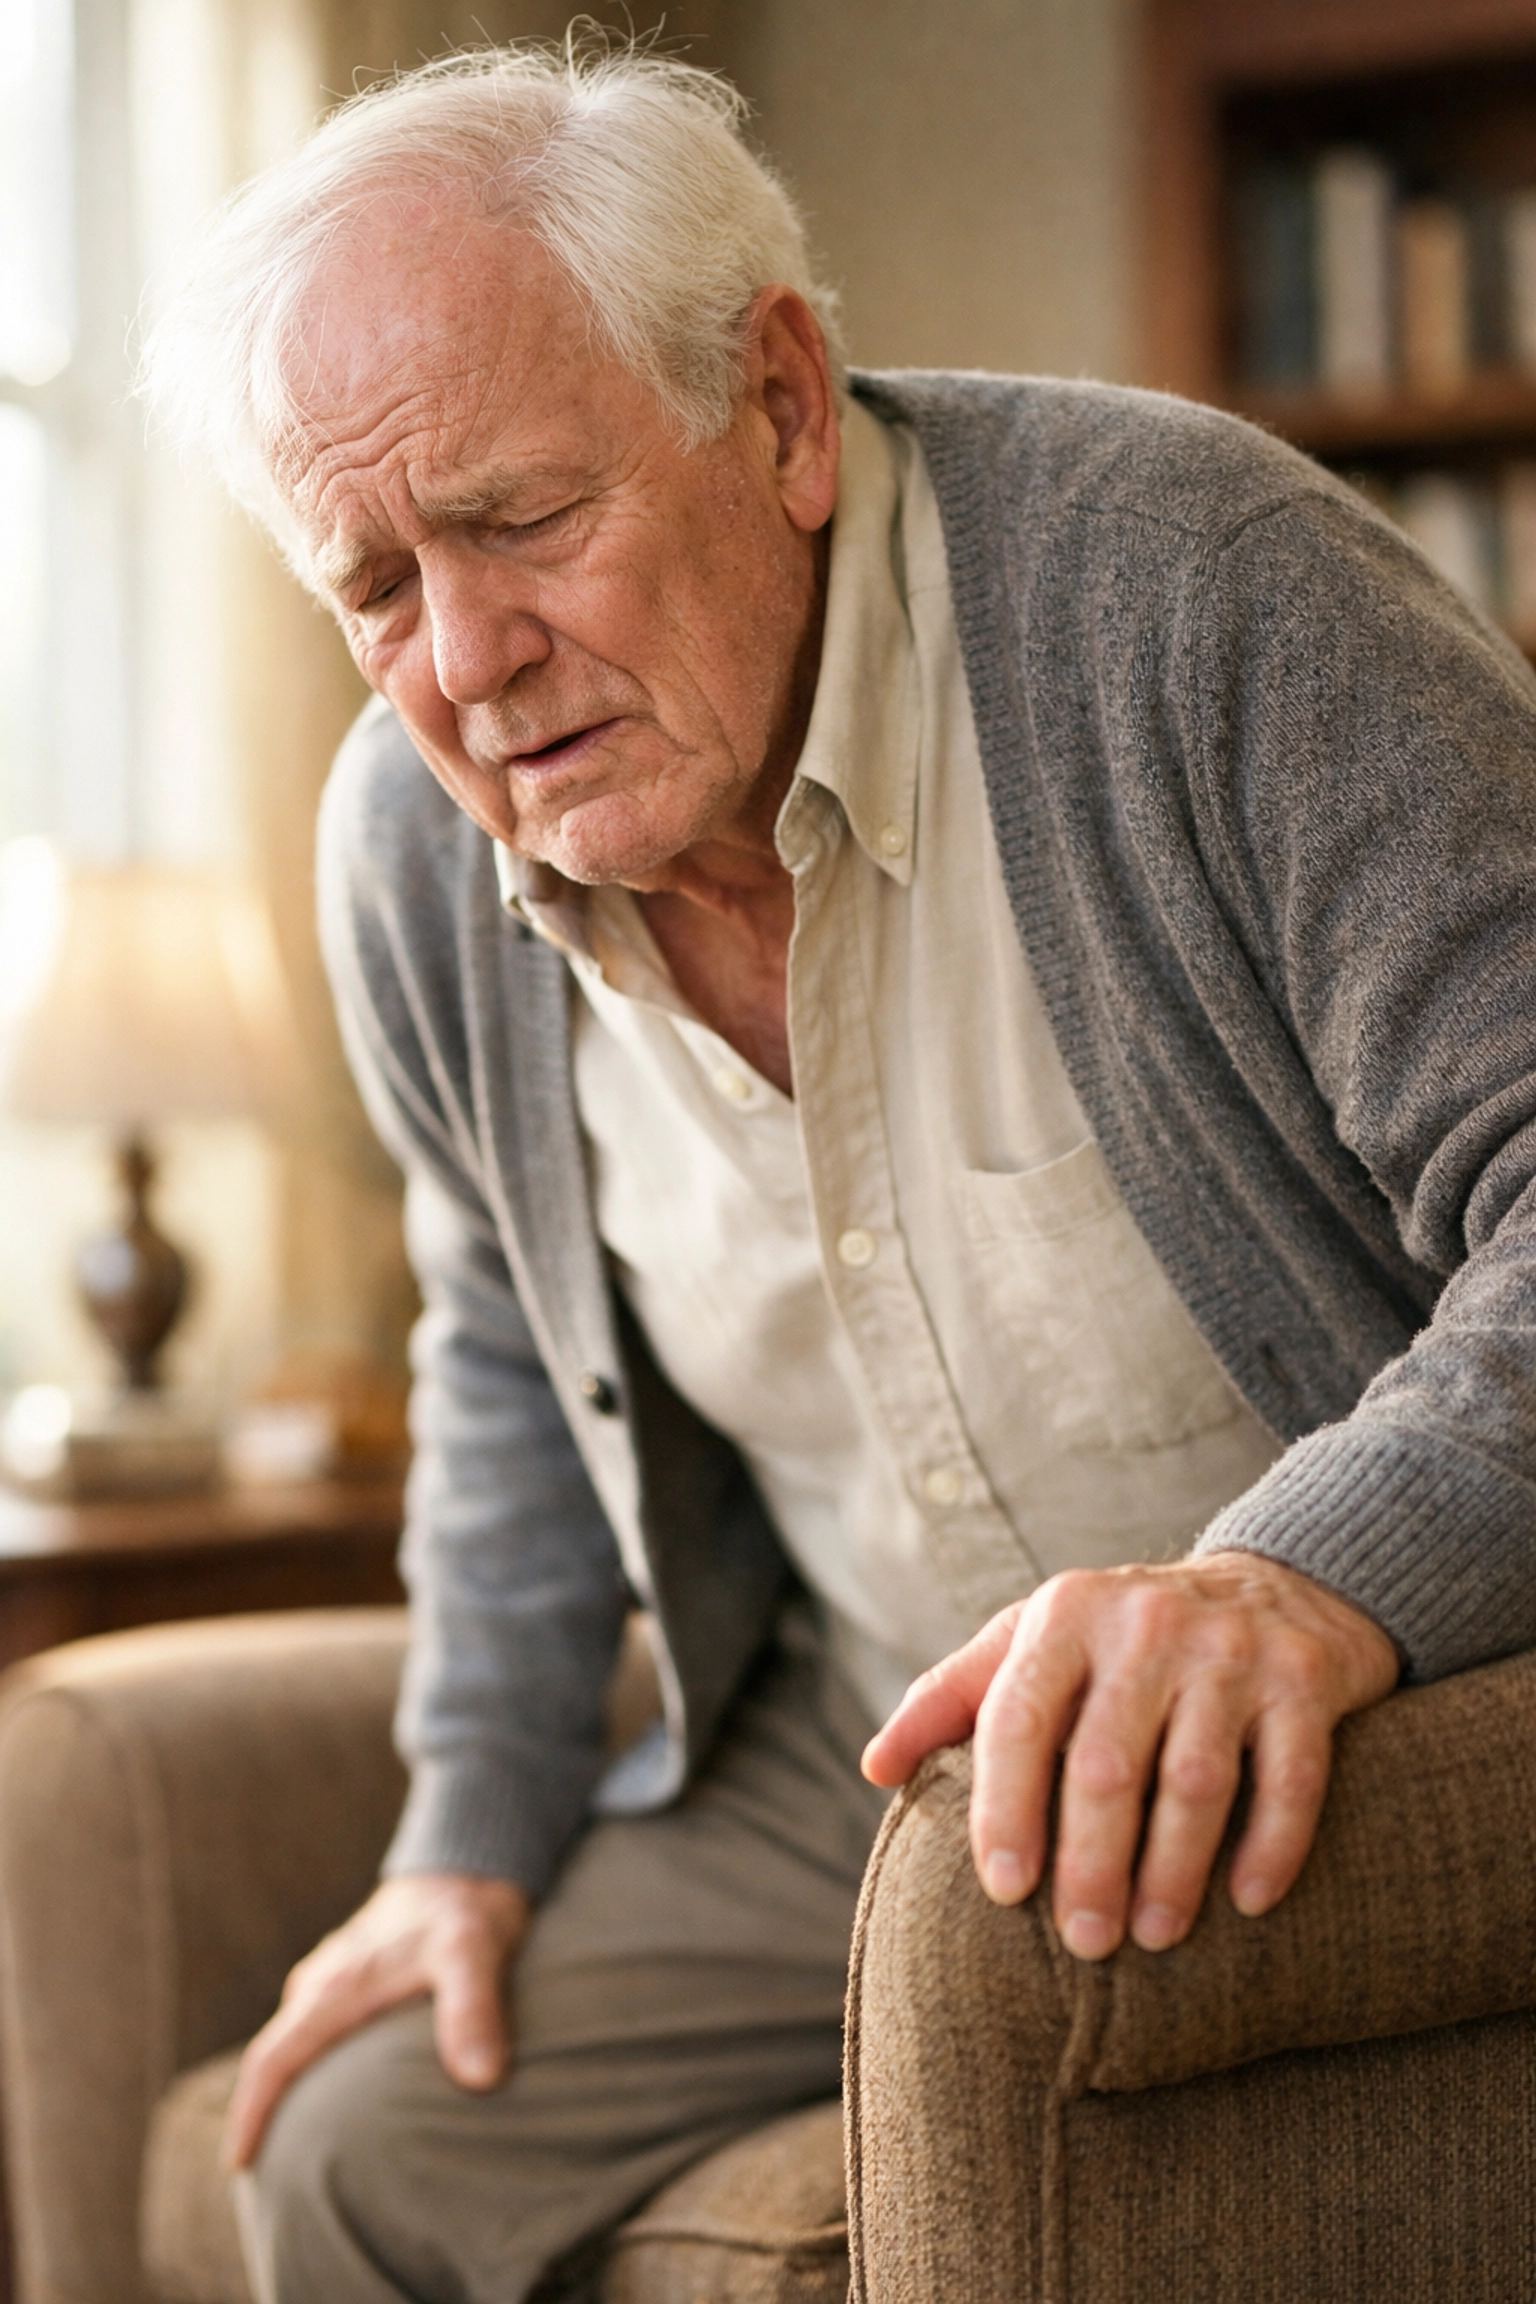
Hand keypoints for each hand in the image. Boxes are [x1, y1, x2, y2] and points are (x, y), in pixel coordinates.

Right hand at [225, 1872, 530, 2168]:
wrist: (471, 1855)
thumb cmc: (468, 1906)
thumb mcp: (474, 1953)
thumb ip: (473, 2011)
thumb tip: (481, 2081)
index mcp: (337, 1985)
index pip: (274, 2057)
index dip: (252, 2112)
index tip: (237, 2163)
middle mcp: (324, 1981)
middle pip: (273, 2057)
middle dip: (259, 2113)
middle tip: (259, 2177)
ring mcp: (336, 1976)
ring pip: (294, 2041)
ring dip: (284, 2089)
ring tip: (288, 2148)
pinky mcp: (356, 1976)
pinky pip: (317, 2030)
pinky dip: (311, 2066)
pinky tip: (332, 2094)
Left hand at [862, 1552, 1397, 1960]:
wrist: (1268, 1585)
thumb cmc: (1120, 1642)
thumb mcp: (1029, 1643)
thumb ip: (950, 1700)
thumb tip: (874, 1769)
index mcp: (1063, 1615)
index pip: (1018, 1718)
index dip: (1006, 1808)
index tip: (1006, 1891)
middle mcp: (1145, 1623)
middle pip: (1105, 1762)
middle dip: (1090, 1863)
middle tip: (1086, 1943)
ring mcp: (1229, 1649)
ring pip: (1195, 1778)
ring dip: (1173, 1870)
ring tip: (1154, 1937)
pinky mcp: (1302, 1678)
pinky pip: (1289, 1776)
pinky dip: (1271, 1845)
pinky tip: (1249, 1902)